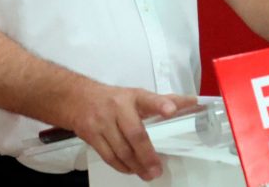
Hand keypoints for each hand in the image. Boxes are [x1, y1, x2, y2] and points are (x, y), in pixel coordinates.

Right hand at [69, 83, 194, 180]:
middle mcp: (117, 108)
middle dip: (147, 155)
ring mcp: (102, 122)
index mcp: (132, 97)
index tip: (171, 111)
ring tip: (148, 174)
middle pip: (135, 133)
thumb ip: (163, 101)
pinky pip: (109, 156)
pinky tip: (131, 170)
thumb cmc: (112, 99)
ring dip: (136, 165)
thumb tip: (192, 101)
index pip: (148, 99)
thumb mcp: (136, 95)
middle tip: (157, 169)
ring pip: (121, 150)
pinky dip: (122, 167)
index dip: (160, 105)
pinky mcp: (91, 135)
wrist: (75, 98)